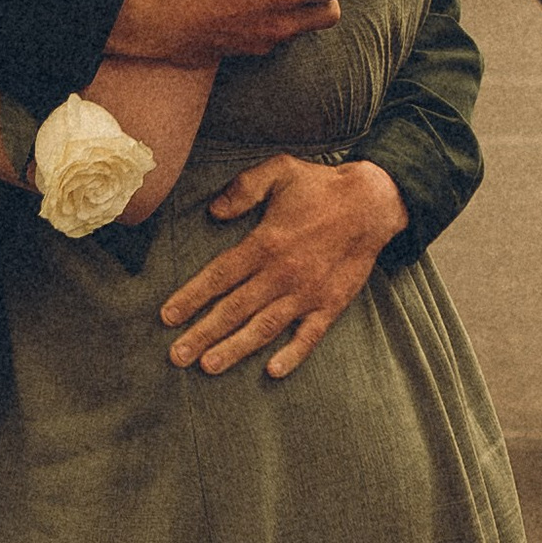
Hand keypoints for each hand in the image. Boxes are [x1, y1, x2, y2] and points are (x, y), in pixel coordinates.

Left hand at [161, 155, 407, 378]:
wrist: (374, 202)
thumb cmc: (322, 187)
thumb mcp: (279, 171)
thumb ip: (243, 188)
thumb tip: (213, 212)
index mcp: (266, 242)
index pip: (220, 275)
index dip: (191, 296)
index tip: (167, 316)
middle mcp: (283, 272)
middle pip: (235, 309)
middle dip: (203, 333)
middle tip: (176, 355)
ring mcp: (307, 292)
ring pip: (265, 327)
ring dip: (235, 348)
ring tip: (209, 366)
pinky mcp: (331, 304)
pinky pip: (310, 335)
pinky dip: (292, 354)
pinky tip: (273, 371)